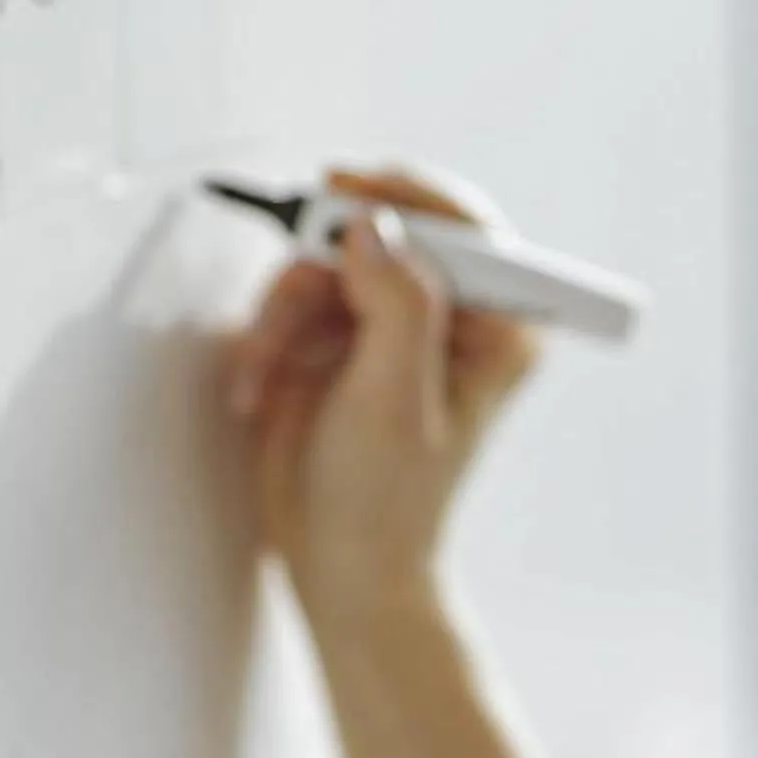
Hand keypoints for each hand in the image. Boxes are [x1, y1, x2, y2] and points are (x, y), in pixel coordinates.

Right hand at [221, 162, 542, 626]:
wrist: (338, 565)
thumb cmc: (387, 502)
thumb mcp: (395, 400)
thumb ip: (396, 303)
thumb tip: (372, 227)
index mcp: (496, 326)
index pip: (463, 227)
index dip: (402, 197)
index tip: (345, 192)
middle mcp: (446, 315)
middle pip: (376, 236)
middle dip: (319, 274)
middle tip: (291, 299)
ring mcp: (387, 325)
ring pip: (320, 266)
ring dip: (281, 321)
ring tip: (269, 382)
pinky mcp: (337, 340)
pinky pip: (289, 301)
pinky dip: (265, 343)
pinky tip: (261, 394)